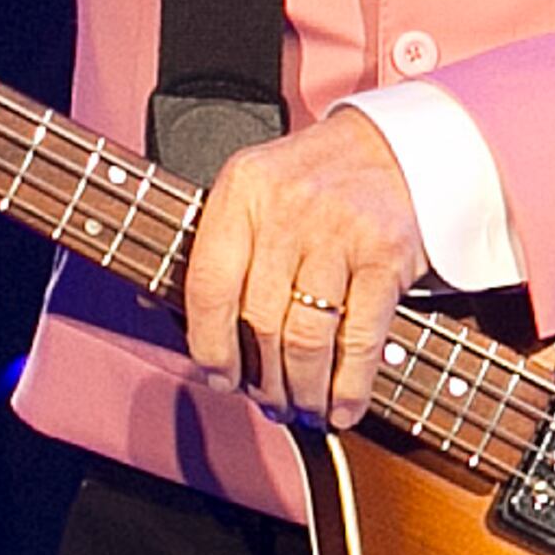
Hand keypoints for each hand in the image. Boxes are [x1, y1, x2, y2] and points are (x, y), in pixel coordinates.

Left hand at [180, 109, 423, 431]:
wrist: (401, 146)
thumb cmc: (316, 179)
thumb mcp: (253, 189)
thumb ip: (212, 244)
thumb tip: (153, 305)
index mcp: (243, 191)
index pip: (209, 285)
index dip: (209, 346)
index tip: (218, 377)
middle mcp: (287, 208)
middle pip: (259, 321)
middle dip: (262, 379)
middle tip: (267, 401)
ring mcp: (339, 231)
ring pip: (307, 338)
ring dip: (302, 389)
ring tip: (301, 407)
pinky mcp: (387, 255)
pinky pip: (360, 338)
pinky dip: (349, 386)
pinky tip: (341, 406)